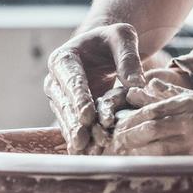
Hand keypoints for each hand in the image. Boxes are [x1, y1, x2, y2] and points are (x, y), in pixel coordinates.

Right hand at [44, 23, 145, 153]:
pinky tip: (88, 155)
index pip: (71, 80)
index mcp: (64, 59)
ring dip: (76, 136)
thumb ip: (128, 57)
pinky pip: (73, 128)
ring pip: (67, 120)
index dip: (79, 98)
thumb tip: (137, 84)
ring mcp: (60, 99)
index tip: (86, 116)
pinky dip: (81, 141)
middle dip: (74, 122)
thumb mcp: (122, 37)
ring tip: (86, 151)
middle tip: (83, 139)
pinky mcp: (69, 113)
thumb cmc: (112, 41)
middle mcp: (56, 81)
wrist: (102, 50)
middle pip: (64, 104)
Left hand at [111, 80, 192, 155]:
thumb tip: (145, 84)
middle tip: (115, 141)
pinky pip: (172, 162)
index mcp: (186, 103)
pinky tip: (143, 164)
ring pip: (159, 148)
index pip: (152, 110)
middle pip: (152, 129)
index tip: (117, 125)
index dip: (132, 119)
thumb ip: (168, 91)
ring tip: (124, 153)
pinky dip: (154, 163)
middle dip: (130, 136)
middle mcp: (190, 121)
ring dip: (138, 152)